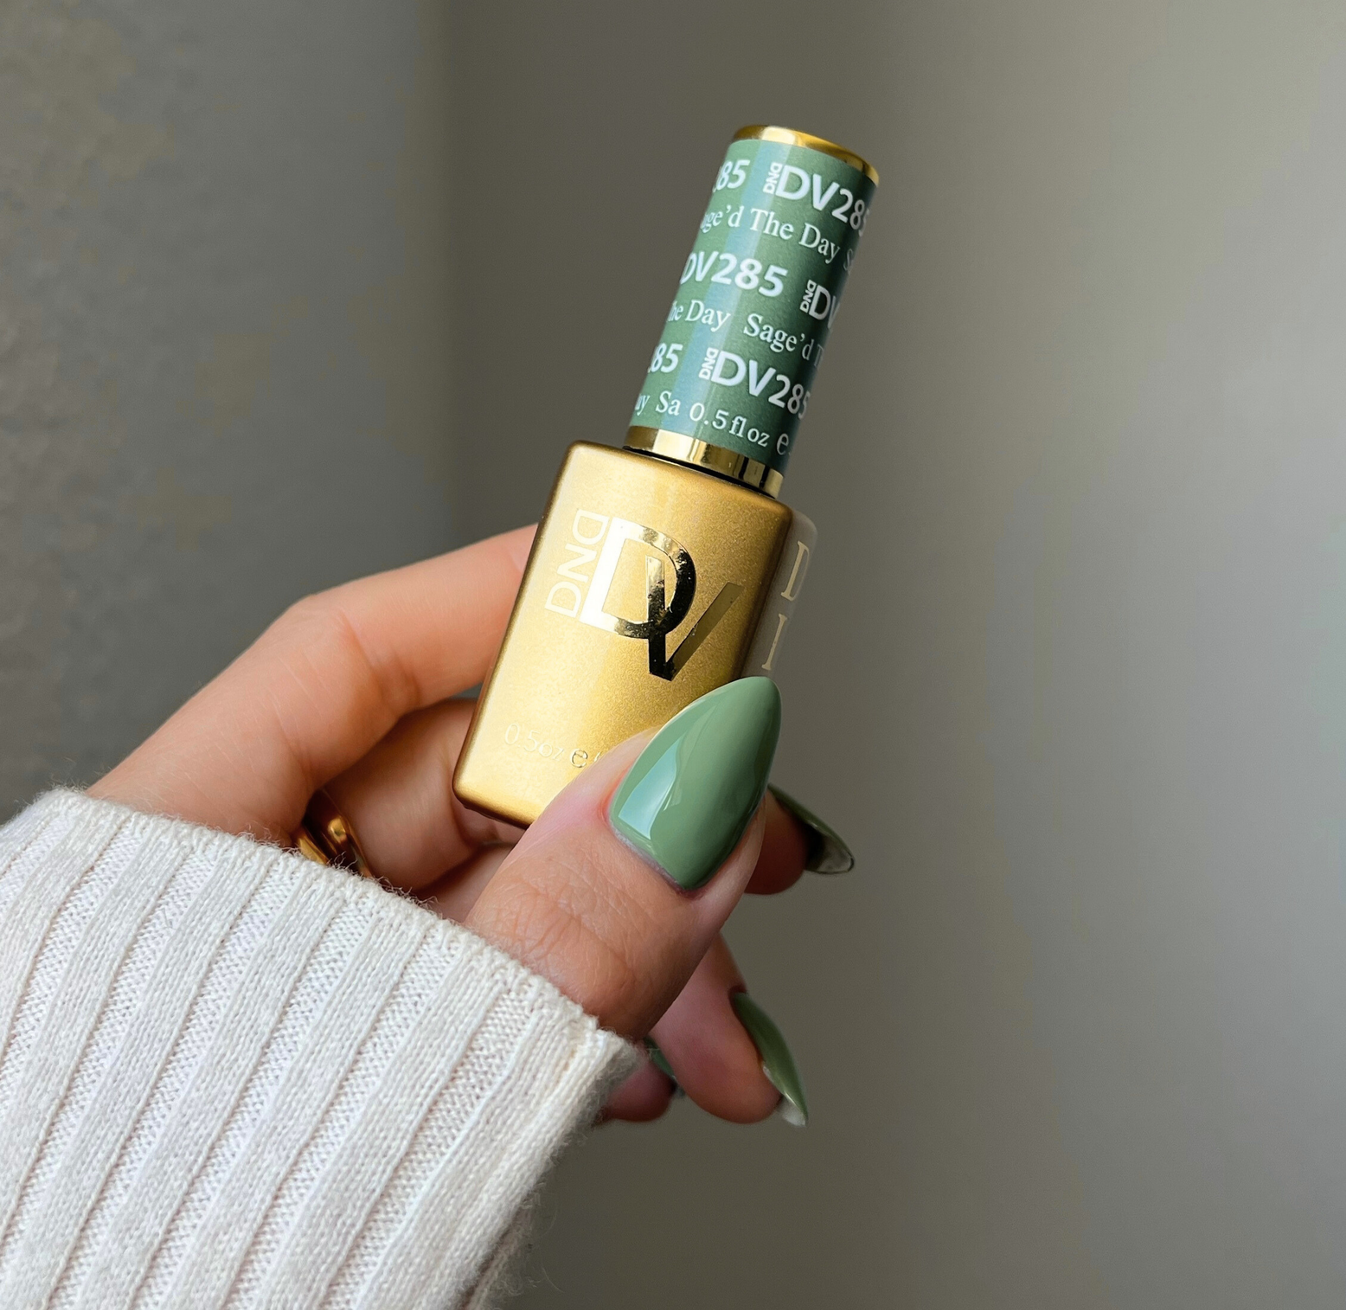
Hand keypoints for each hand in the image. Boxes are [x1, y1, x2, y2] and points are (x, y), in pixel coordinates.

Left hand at [90, 528, 819, 1123]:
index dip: (514, 607)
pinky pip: (508, 995)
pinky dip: (595, 1020)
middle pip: (468, 781)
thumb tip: (694, 787)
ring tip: (721, 1023)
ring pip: (511, 898)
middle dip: (632, 812)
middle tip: (748, 817)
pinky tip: (646, 1066)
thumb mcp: (401, 1061)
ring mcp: (320, 986)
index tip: (642, 585)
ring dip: (643, 944)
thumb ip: (559, 928)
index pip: (363, 656)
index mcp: (180, 848)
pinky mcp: (376, 1061)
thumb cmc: (154, 1255)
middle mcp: (250, 903)